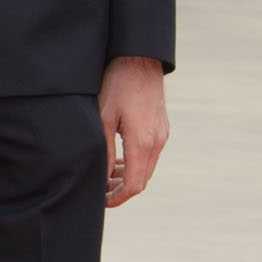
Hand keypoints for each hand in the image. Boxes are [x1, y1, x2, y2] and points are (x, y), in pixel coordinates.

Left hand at [98, 57, 167, 206]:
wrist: (139, 60)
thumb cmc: (117, 86)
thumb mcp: (103, 119)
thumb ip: (105, 151)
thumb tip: (102, 177)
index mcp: (143, 142)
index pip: (134, 185)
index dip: (117, 198)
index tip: (102, 201)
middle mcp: (157, 141)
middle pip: (142, 179)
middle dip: (121, 189)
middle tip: (100, 190)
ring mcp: (162, 134)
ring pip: (146, 167)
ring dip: (128, 176)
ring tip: (106, 176)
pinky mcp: (162, 127)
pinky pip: (150, 154)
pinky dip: (135, 163)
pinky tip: (119, 159)